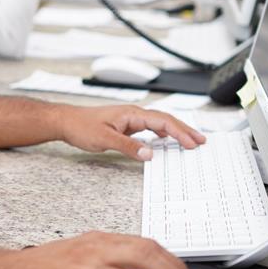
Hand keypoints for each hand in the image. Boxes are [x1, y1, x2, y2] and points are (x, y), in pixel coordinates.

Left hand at [57, 104, 205, 159]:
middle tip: (201, 141)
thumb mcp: (104, 140)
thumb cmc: (81, 126)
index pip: (163, 122)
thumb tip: (150, 154)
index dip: (180, 132)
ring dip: (176, 132)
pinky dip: (163, 134)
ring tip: (191, 141)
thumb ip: (128, 147)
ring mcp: (131, 120)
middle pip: (166, 120)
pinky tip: (167, 141)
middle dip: (185, 130)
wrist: (66, 121)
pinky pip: (150, 129)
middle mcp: (134, 115)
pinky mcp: (126, 127)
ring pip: (160, 124)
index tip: (192, 143)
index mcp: (132, 114)